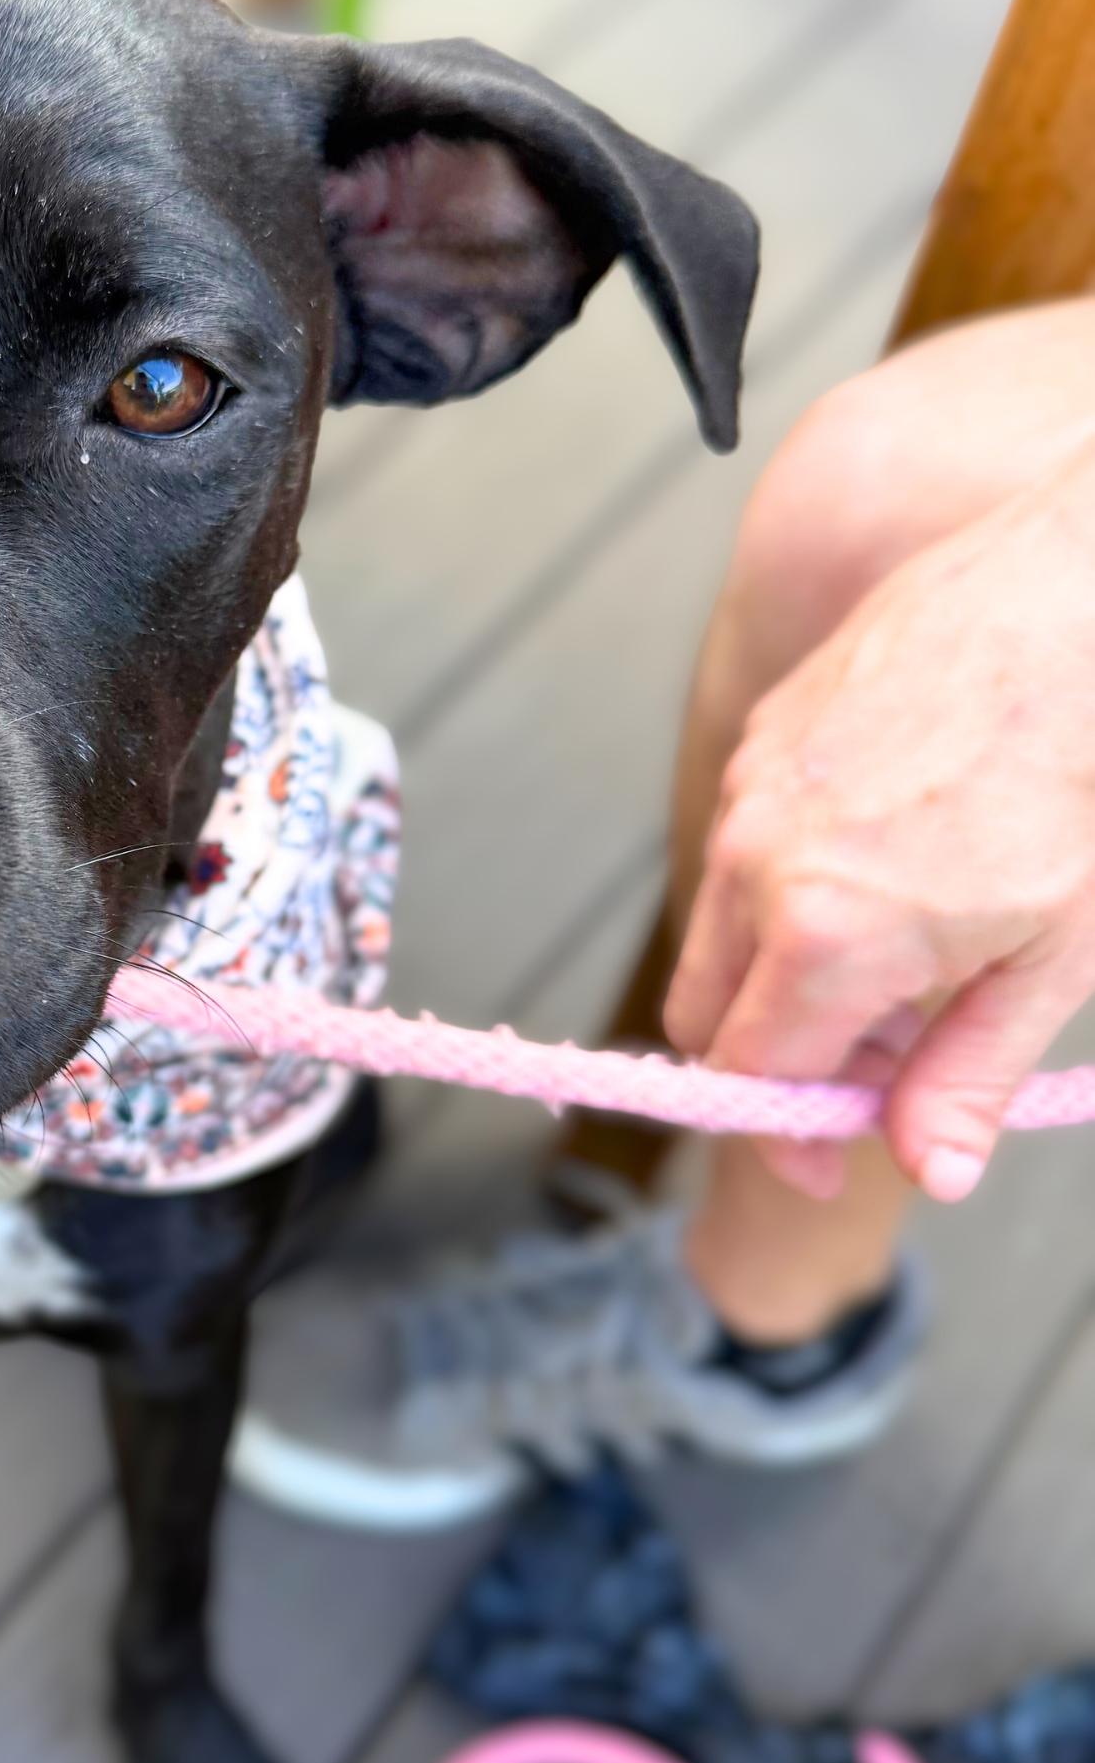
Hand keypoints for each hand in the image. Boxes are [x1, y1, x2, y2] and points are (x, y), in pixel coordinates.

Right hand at [668, 396, 1094, 1203]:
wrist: (1077, 595)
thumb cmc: (1087, 770)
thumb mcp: (1060, 958)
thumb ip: (972, 1073)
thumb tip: (931, 1167)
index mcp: (824, 937)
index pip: (748, 1077)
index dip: (783, 1138)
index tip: (826, 1160)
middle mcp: (756, 865)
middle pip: (705, 1011)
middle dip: (772, 1060)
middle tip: (881, 1069)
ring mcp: (751, 793)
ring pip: (723, 927)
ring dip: (784, 972)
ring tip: (910, 954)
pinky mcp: (764, 739)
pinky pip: (747, 846)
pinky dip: (792, 888)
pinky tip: (898, 862)